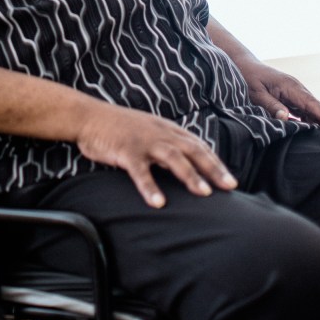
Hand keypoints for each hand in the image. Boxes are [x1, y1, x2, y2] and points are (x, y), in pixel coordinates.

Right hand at [75, 102, 237, 208]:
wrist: (88, 116)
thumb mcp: (147, 131)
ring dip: (190, 175)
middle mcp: (160, 133)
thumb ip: (165, 144)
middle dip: (213, 168)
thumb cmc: (118, 127)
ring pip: (173, 157)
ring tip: (203, 193)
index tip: (230, 180)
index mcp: (166, 129)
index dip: (215, 162)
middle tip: (229, 186)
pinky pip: (140, 171)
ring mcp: (143, 141)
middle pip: (192, 150)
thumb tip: (184, 164)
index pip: (197, 145)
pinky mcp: (125, 150)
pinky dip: (150, 186)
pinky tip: (158, 203)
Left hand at [236, 57, 319, 134]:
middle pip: (317, 108)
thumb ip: (271, 105)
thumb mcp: (256, 93)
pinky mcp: (292, 98)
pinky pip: (307, 111)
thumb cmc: (248, 78)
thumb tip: (286, 118)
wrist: (244, 65)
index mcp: (289, 86)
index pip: (310, 103)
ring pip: (314, 111)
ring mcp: (295, 94)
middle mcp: (296, 89)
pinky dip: (315, 121)